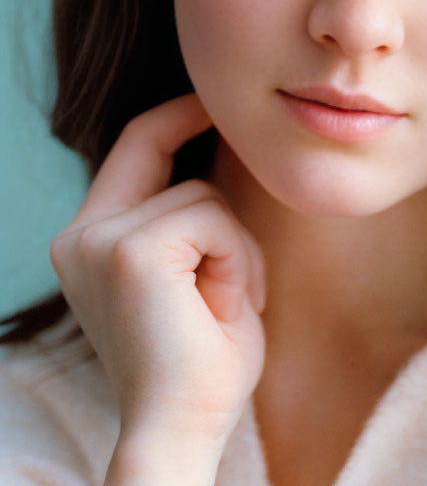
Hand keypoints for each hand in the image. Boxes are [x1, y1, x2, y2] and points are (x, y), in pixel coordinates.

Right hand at [50, 94, 266, 448]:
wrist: (182, 431)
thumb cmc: (201, 359)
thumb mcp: (193, 274)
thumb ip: (190, 219)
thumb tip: (224, 161)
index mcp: (90, 238)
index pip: (134, 146)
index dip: (176, 115)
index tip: (215, 102)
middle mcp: (82, 233)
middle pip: (160, 151)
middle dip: (213, 207)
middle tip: (228, 291)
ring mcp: (100, 238)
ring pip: (203, 196)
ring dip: (235, 250)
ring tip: (225, 306)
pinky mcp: (131, 250)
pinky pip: (214, 220)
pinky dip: (237, 261)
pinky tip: (225, 307)